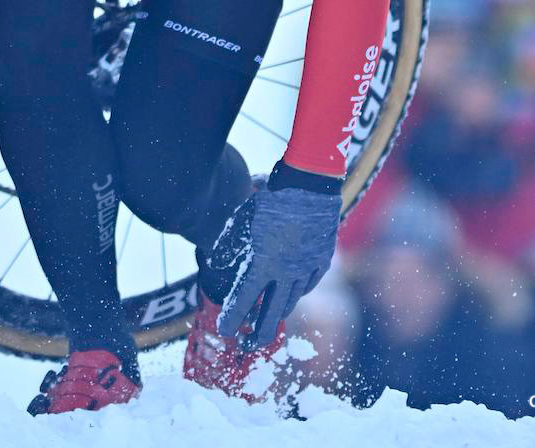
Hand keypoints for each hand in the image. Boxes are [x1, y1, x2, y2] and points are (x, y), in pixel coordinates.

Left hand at [208, 166, 341, 350]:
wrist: (309, 187)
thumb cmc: (269, 200)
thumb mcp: (240, 220)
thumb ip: (228, 245)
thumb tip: (214, 262)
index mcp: (262, 264)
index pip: (242, 300)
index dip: (232, 318)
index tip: (225, 331)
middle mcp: (285, 273)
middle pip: (270, 313)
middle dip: (257, 334)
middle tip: (247, 347)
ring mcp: (306, 269)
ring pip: (290, 301)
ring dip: (276, 314)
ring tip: (265, 322)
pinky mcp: (321, 262)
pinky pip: (307, 286)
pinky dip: (295, 294)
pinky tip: (289, 296)